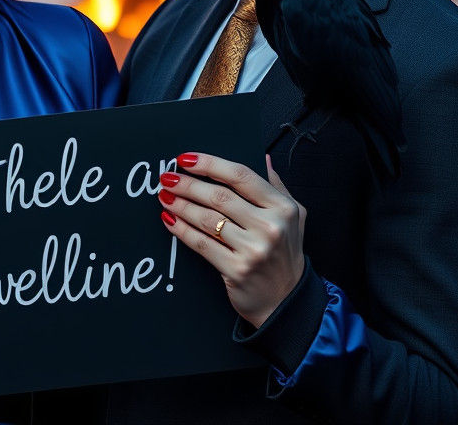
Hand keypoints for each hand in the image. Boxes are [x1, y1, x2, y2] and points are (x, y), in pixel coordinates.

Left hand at [159, 153, 305, 327]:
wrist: (285, 300)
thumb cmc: (285, 253)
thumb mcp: (293, 216)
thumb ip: (276, 186)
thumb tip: (264, 157)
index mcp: (283, 207)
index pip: (241, 176)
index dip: (210, 164)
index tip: (186, 159)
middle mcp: (270, 226)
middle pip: (219, 196)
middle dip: (188, 184)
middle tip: (167, 178)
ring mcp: (254, 249)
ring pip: (207, 219)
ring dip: (180, 205)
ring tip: (165, 196)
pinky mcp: (237, 269)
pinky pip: (201, 243)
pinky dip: (181, 230)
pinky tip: (169, 220)